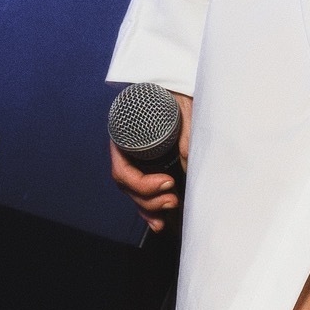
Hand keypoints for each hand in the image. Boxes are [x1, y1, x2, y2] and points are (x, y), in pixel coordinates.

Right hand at [109, 90, 191, 233]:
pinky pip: (143, 193)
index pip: (122, 170)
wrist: (175, 86)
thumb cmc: (173, 93)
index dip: (141, 184)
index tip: (168, 182)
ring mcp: (136, 159)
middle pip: (128, 186)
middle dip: (149, 199)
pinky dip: (150, 209)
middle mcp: (126, 150)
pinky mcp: (149, 166)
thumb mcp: (180, 105)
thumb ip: (185, 128)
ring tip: (172, 207)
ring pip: (135, 193)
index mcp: (123, 135)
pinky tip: (160, 223)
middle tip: (174, 199)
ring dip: (151, 207)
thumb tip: (187, 157)